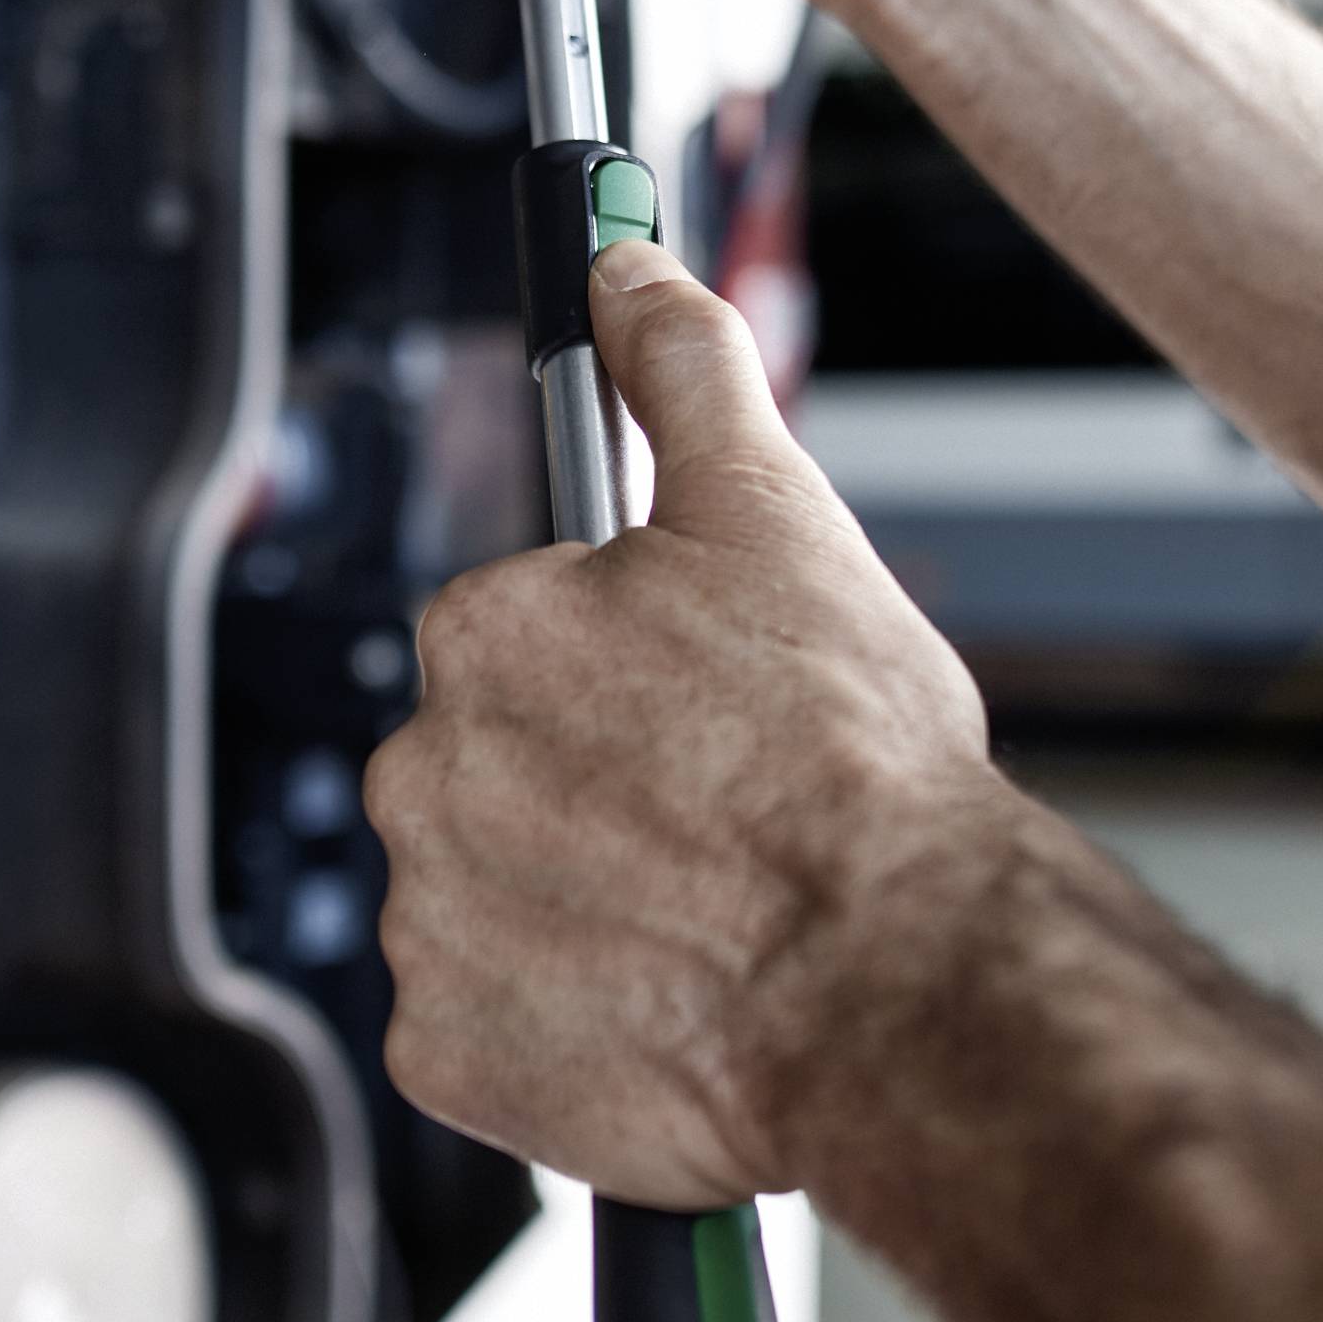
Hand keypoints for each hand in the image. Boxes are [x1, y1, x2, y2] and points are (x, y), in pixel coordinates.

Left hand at [363, 237, 1009, 1205]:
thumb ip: (682, 371)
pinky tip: (666, 999)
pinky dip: (559, 1019)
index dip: (634, 673)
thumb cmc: (852, 766)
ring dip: (577, 902)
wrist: (900, 986)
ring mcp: (429, 922)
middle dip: (594, 788)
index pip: (524, 633)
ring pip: (492, 892)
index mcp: (483, 630)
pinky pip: (488, 1023)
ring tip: (711, 915)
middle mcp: (422, 770)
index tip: (706, 714)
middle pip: (497, 764)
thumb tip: (621, 266)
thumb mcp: (777, 515)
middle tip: (723, 819)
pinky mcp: (449, 1056)